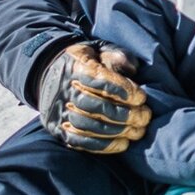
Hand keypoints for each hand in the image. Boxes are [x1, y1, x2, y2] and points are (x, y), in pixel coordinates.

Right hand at [37, 42, 151, 153]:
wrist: (49, 71)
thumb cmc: (87, 61)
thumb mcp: (100, 49)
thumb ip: (117, 55)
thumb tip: (133, 68)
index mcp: (76, 67)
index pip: (99, 79)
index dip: (122, 90)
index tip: (142, 97)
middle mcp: (64, 90)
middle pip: (94, 106)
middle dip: (124, 114)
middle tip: (145, 116)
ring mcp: (59, 111)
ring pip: (87, 125)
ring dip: (116, 131)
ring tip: (138, 131)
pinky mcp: (57, 128)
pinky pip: (78, 141)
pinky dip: (102, 146)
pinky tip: (122, 144)